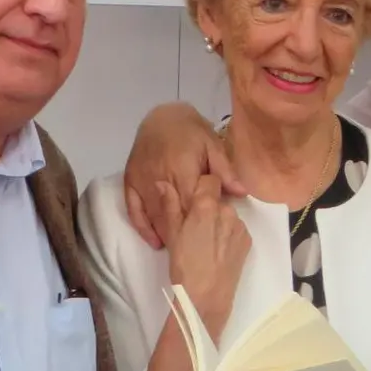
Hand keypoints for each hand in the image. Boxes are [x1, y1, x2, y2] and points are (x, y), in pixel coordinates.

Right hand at [125, 102, 245, 248]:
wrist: (161, 116)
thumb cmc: (192, 131)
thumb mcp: (213, 145)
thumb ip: (225, 171)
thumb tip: (241, 193)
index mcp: (182, 170)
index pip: (192, 205)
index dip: (200, 225)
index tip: (211, 242)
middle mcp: (159, 178)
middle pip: (172, 215)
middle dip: (185, 235)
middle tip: (199, 254)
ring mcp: (141, 181)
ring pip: (154, 216)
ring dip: (167, 235)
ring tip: (182, 252)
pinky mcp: (129, 182)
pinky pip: (134, 210)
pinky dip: (143, 228)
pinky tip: (156, 242)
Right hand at [155, 175, 250, 337]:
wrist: (207, 295)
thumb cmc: (184, 264)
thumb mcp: (172, 234)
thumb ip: (171, 205)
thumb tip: (164, 183)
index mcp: (206, 206)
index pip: (211, 179)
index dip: (202, 187)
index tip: (193, 200)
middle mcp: (227, 211)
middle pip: (218, 199)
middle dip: (208, 208)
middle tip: (194, 228)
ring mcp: (240, 226)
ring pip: (227, 215)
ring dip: (218, 222)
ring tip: (206, 243)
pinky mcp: (248, 240)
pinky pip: (236, 229)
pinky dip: (228, 235)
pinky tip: (217, 250)